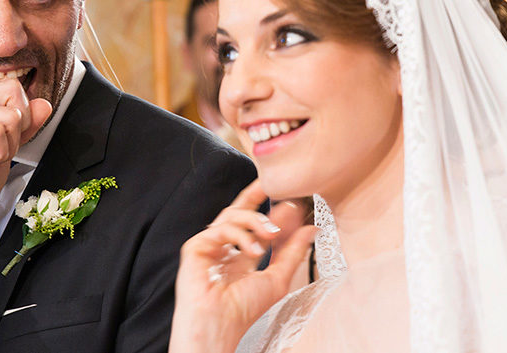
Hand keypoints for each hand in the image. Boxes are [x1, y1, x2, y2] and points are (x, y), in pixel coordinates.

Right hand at [168, 180, 317, 352]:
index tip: (290, 201)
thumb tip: (310, 229)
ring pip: (232, 215)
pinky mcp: (196, 247)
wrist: (220, 324)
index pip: (256, 227)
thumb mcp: (278, 277)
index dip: (271, 211)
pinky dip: (240, 234)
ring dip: (255, 220)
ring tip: (271, 233)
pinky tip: (253, 249)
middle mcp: (224, 249)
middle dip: (255, 195)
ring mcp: (210, 246)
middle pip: (238, 212)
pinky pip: (221, 227)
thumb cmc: (243, 310)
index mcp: (241, 257)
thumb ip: (293, 252)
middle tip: (271, 183)